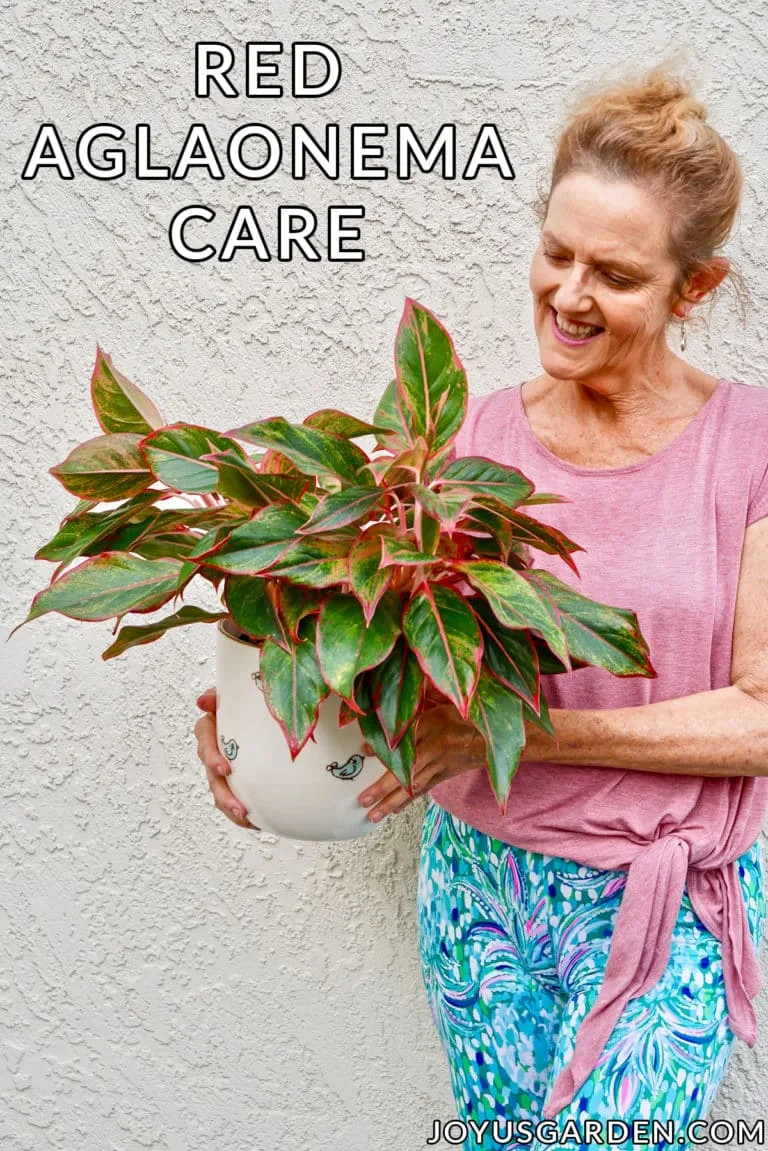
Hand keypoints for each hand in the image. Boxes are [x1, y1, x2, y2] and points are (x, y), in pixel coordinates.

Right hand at [195, 686, 260, 830]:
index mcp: (211, 727)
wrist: (259, 711)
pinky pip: (233, 799)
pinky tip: (257, 823)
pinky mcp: (235, 779)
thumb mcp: (235, 692)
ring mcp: (223, 767)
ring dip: (230, 808)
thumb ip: (219, 696)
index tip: (226, 769)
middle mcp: (213, 749)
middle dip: (224, 795)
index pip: (205, 740)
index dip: (212, 757)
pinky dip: (241, 813)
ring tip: (247, 820)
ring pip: (220, 792)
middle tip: (240, 808)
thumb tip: (203, 701)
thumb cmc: (246, 699)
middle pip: (212, 776)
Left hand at [357, 695, 485, 822]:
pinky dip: (407, 801)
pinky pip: (423, 790)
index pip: (404, 740)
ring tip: (374, 816)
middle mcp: (434, 751)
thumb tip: (383, 729)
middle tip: (363, 801)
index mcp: (431, 729)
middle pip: (406, 773)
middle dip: (383, 790)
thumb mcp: (434, 710)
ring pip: (413, 787)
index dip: (385, 747)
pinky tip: (395, 810)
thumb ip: (410, 719)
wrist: (491, 736)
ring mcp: (440, 766)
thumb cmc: (461, 717)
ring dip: (392, 802)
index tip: (364, 751)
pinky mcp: (444, 775)